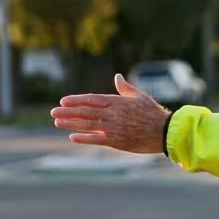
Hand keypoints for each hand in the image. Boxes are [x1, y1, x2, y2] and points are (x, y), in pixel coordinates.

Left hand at [51, 74, 170, 153]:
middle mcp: (112, 114)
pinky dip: (84, 138)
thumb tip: (117, 77)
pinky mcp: (117, 141)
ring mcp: (114, 128)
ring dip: (71, 124)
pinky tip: (72, 137)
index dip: (77, 100)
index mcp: (117, 102)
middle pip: (85, 112)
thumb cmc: (154, 113)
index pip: (92, 99)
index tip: (63, 101)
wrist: (165, 131)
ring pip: (88, 125)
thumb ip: (125, 88)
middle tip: (53, 112)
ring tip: (57, 122)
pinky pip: (97, 140)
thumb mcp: (140, 96)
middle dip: (68, 112)